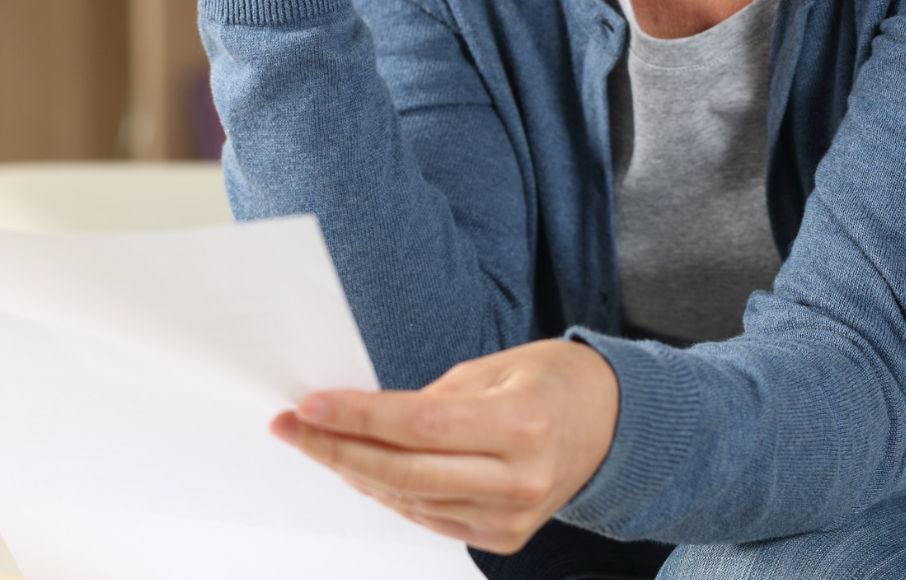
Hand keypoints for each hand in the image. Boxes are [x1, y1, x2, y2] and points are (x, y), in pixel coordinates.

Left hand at [269, 339, 618, 553]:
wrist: (613, 426)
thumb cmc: (552, 382)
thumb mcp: (495, 367)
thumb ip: (430, 397)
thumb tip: (361, 417)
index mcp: (521, 424)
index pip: (419, 425)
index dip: (358, 417)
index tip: (309, 405)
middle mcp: (519, 479)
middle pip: (406, 473)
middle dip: (337, 449)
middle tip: (292, 427)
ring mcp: (513, 516)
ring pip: (410, 500)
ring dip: (354, 472)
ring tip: (316, 441)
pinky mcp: (504, 537)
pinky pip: (429, 517)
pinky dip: (389, 494)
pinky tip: (360, 467)